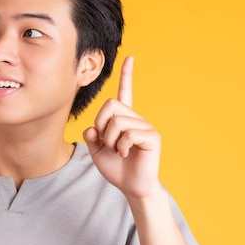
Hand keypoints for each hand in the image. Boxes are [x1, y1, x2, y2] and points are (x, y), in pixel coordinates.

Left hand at [83, 56, 162, 199]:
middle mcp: (136, 118)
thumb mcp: (96, 151)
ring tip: (119, 151)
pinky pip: (129, 134)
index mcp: (123, 118)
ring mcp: (145, 126)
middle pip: (110, 105)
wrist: (132, 187)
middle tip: (107, 143)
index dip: (127, 75)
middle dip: (102, 125)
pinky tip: (127, 154)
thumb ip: (92, 137)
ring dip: (111, 141)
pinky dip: (122, 147)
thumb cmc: (117, 168)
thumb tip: (92, 127)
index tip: (130, 57)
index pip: (125, 92)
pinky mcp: (152, 136)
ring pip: (117, 122)